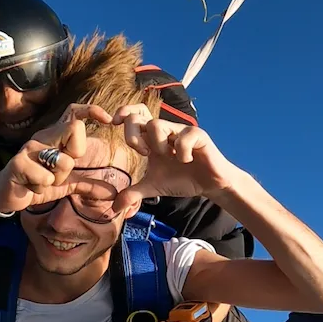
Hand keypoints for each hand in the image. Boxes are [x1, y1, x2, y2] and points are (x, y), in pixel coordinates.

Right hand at [0, 105, 111, 213]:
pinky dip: (43, 187)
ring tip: (42, 181)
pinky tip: (31, 186)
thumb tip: (113, 193)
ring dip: (57, 179)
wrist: (5, 196)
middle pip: (75, 128)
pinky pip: (46, 177)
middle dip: (75, 154)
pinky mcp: (19, 164)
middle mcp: (42, 137)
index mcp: (54, 137)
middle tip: (62, 169)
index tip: (108, 119)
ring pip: (63, 160)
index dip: (91, 110)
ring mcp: (29, 149)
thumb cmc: (35, 184)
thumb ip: (88, 185)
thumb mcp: (66, 186)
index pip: (73, 112)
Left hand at [110, 104, 237, 212]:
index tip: (113, 123)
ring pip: (158, 124)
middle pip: (140, 116)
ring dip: (157, 144)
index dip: (123, 113)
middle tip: (142, 153)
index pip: (134, 115)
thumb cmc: (182, 179)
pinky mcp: (198, 135)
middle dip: (133, 134)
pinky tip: (187, 161)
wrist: (209, 185)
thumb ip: (133, 194)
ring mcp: (180, 131)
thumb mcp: (153, 187)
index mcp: (151, 138)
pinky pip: (184, 137)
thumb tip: (114, 208)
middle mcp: (164, 130)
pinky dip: (182, 152)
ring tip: (168, 158)